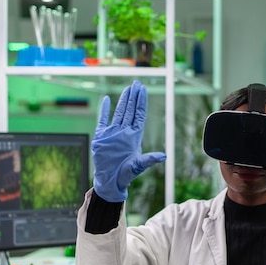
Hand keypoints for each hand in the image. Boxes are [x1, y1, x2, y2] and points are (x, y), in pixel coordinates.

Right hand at [92, 80, 165, 201]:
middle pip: (130, 110)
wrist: (110, 181)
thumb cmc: (126, 175)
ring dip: (123, 100)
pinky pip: (103, 120)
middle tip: (137, 83)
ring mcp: (113, 133)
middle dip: (134, 97)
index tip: (143, 90)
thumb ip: (149, 159)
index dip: (141, 102)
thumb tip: (164, 156)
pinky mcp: (102, 137)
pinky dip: (105, 110)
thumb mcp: (139, 166)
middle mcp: (125, 132)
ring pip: (119, 112)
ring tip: (128, 88)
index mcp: (134, 136)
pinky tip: (107, 99)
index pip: (138, 115)